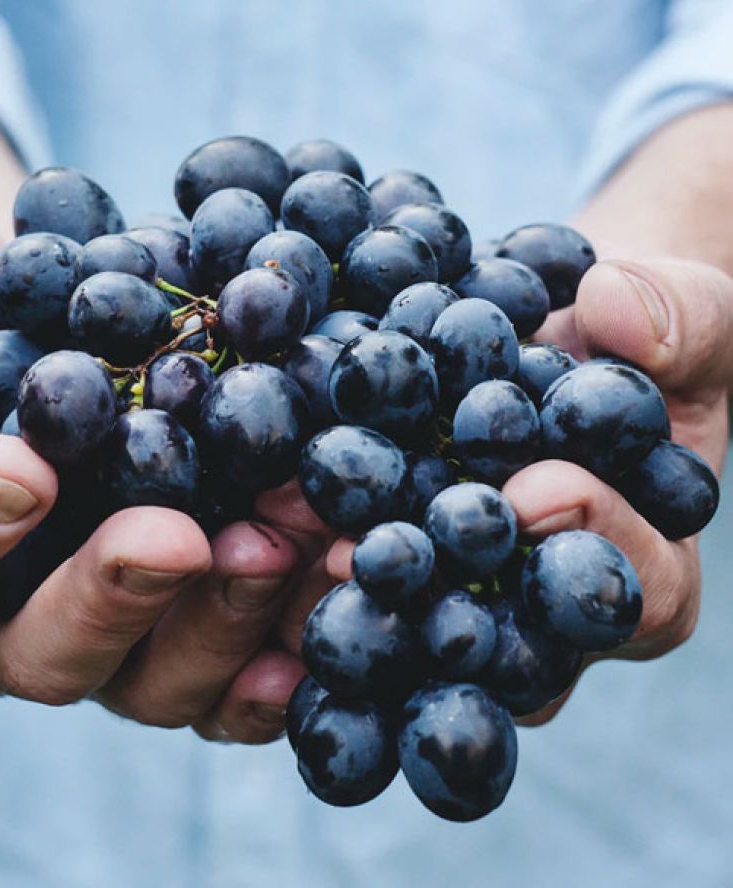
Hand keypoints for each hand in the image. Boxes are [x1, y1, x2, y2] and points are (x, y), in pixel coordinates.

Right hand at [0, 208, 326, 743]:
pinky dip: (283, 648)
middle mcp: (0, 619)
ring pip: (151, 677)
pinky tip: (333, 594)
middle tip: (179, 536)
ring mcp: (104, 630)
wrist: (38, 312)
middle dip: (113, 597)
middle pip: (41, 654)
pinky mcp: (184, 621)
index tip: (22, 468)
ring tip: (288, 541)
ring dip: (223, 620)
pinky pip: (231, 671)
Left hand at [319, 257, 731, 722]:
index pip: (637, 589)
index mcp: (646, 570)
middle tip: (367, 553)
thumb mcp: (692, 314)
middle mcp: (546, 611)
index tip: (536, 490)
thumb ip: (680, 318)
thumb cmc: (642, 339)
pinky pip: (355, 568)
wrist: (563, 339)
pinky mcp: (399, 562)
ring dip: (344, 581)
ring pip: (411, 618)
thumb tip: (616, 309)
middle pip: (502, 635)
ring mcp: (466, 594)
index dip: (595, 542)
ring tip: (285, 527)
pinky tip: (256, 504)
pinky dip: (304, 539)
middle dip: (435, 589)